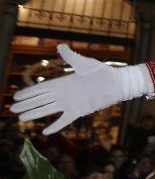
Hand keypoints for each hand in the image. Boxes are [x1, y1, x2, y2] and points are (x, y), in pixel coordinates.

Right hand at [10, 45, 148, 134]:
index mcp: (63, 82)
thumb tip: (59, 46)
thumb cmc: (102, 72)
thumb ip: (71, 57)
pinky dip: (55, 126)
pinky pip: (64, 120)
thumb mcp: (85, 64)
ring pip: (48, 110)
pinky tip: (45, 132)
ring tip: (21, 118)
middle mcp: (64, 94)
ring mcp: (70, 103)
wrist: (117, 84)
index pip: (41, 89)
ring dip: (35, 114)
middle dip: (26, 104)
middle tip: (12, 108)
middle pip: (40, 100)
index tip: (16, 96)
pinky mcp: (79, 111)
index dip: (28, 93)